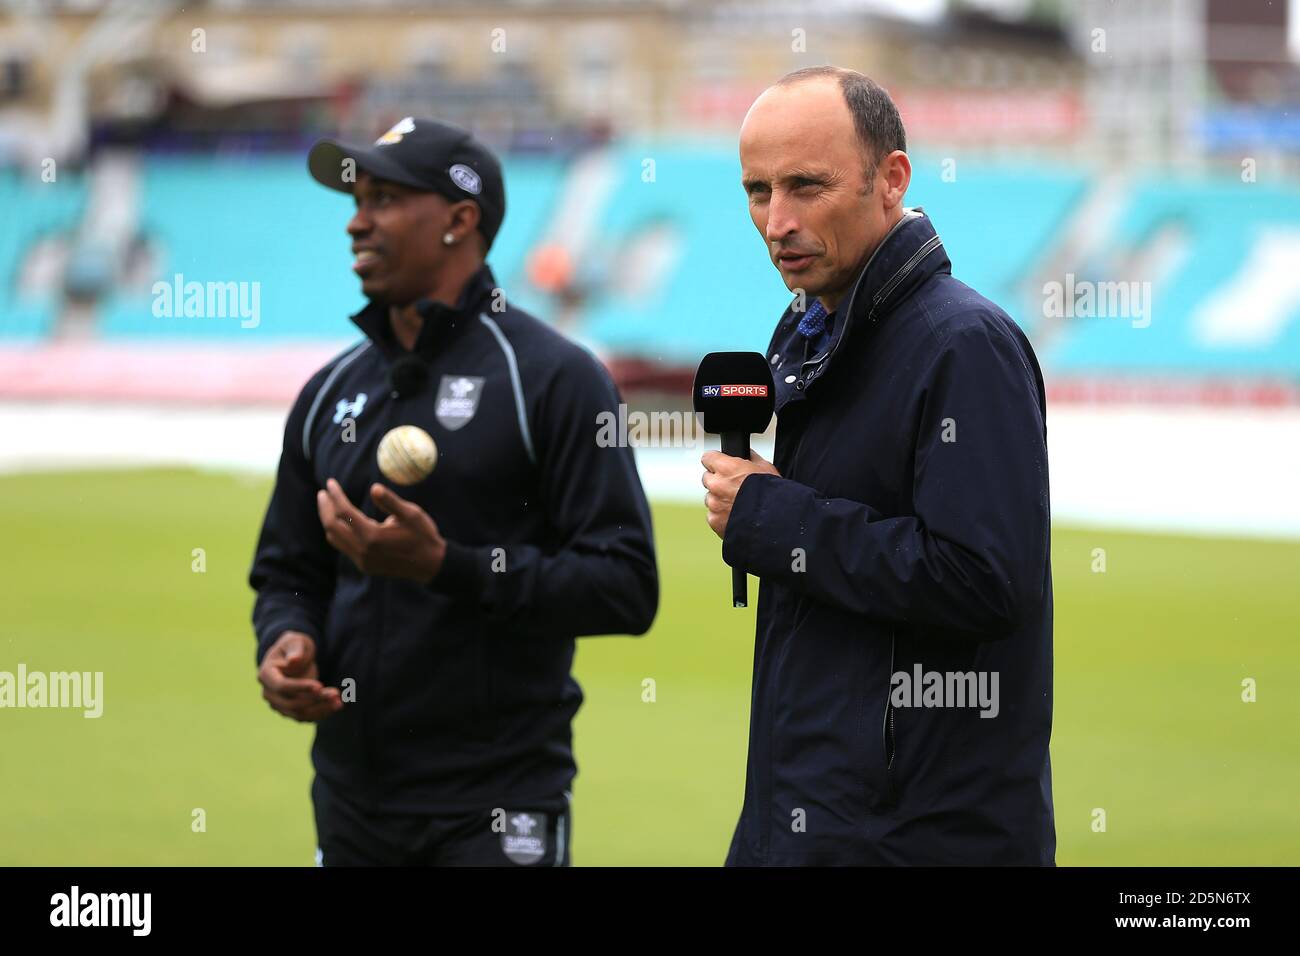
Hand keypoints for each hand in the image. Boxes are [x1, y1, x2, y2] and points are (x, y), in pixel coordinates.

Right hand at [258, 630, 342, 722]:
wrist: (295, 658)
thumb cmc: (295, 646)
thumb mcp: (296, 641)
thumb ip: (295, 650)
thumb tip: (293, 661)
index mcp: (266, 674)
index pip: (281, 686)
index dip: (300, 687)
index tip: (320, 686)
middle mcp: (268, 693)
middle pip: (291, 703)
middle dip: (315, 699)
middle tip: (336, 693)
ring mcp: (278, 704)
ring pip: (299, 713)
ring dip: (320, 709)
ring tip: (339, 702)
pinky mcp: (289, 711)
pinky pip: (305, 716)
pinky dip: (321, 713)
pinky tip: (336, 706)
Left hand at [316, 478, 446, 582]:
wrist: (430, 565)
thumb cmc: (423, 535)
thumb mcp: (411, 514)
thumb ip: (390, 501)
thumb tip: (373, 488)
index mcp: (373, 536)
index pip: (344, 512)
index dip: (336, 496)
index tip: (331, 482)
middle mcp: (363, 550)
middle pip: (332, 526)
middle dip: (325, 507)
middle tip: (323, 492)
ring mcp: (362, 560)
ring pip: (334, 538)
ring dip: (328, 520)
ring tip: (328, 505)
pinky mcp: (365, 565)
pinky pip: (343, 546)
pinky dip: (337, 532)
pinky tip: (341, 522)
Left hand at [701, 449, 779, 538]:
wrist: (773, 520)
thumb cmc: (771, 495)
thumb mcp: (766, 468)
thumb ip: (751, 459)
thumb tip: (748, 455)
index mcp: (726, 468)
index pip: (708, 458)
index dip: (715, 462)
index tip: (719, 466)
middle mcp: (716, 485)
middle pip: (707, 479)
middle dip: (717, 482)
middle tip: (732, 488)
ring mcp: (714, 504)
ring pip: (710, 498)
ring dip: (719, 500)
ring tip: (737, 504)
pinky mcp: (714, 521)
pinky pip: (713, 516)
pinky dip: (721, 516)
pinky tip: (735, 516)